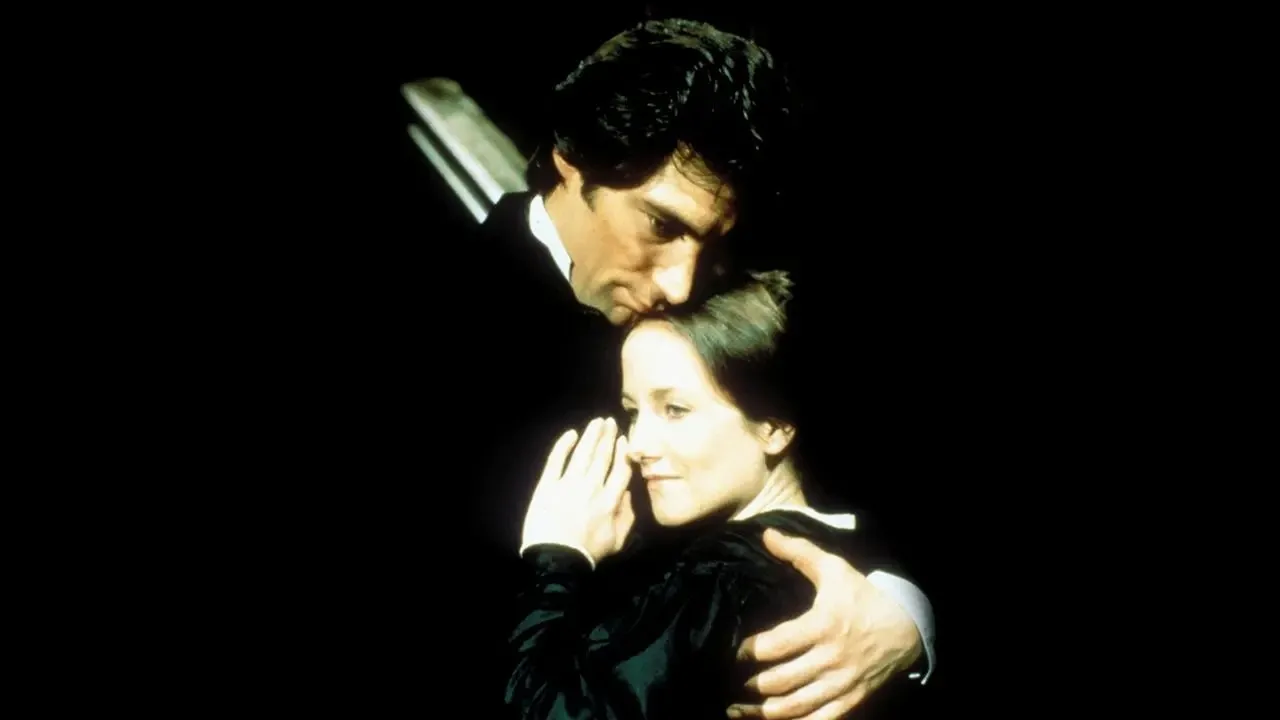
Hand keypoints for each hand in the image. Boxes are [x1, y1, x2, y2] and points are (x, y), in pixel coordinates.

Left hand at [521, 417, 635, 564]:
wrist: (556, 559)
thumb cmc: (588, 553)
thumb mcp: (618, 541)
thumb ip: (627, 516)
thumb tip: (629, 494)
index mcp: (610, 500)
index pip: (620, 469)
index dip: (623, 452)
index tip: (623, 439)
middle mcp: (592, 486)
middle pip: (602, 456)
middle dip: (607, 437)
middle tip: (609, 421)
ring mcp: (569, 483)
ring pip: (582, 453)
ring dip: (590, 436)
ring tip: (596, 422)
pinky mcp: (548, 485)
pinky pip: (556, 460)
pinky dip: (563, 446)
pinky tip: (570, 434)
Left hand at [729, 529, 921, 719]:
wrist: (908, 627)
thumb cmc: (863, 596)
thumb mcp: (834, 569)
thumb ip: (799, 552)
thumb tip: (766, 534)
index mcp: (822, 625)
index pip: (776, 645)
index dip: (748, 651)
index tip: (734, 650)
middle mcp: (830, 658)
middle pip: (779, 681)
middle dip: (750, 685)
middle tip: (731, 682)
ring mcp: (841, 684)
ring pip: (794, 707)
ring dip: (761, 713)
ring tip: (736, 710)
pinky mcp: (851, 700)